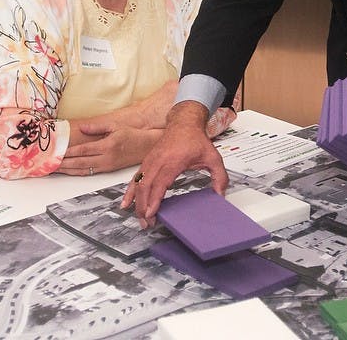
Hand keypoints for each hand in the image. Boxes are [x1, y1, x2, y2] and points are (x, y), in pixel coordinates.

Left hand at [59, 122, 162, 175]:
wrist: (146, 147)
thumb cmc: (131, 135)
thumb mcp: (115, 126)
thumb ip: (97, 128)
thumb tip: (81, 127)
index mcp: (108, 145)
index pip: (84, 150)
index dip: (69, 152)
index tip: (57, 152)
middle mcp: (106, 158)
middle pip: (81, 162)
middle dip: (64, 164)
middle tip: (50, 164)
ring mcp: (107, 166)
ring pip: (84, 170)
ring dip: (68, 170)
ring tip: (55, 169)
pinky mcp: (108, 170)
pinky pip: (90, 172)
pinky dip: (77, 172)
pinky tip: (69, 171)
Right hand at [120, 101, 228, 226]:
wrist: (184, 123)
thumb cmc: (195, 139)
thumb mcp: (213, 157)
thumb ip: (219, 177)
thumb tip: (220, 195)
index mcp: (173, 161)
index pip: (160, 183)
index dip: (154, 200)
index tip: (151, 214)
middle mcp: (158, 161)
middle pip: (145, 187)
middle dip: (143, 207)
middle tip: (147, 224)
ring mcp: (150, 161)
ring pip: (138, 184)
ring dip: (136, 202)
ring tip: (138, 218)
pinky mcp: (147, 161)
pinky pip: (135, 178)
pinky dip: (130, 191)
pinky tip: (126, 203)